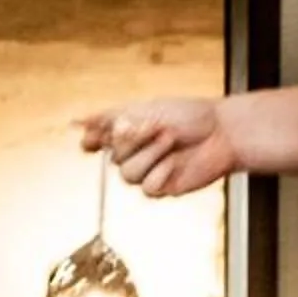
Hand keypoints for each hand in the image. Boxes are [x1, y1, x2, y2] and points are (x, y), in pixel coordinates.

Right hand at [78, 97, 236, 199]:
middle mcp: (132, 153)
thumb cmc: (188, 116)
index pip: (95, 142)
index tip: (96, 137)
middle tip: (155, 126)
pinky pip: (147, 187)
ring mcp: (146, 171)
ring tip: (170, 140)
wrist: (221, 132)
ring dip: (150, 154)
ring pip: (128, 174)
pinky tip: (176, 163)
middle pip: (113, 156)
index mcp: (125, 132)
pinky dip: (161, 172)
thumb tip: (76, 120)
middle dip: (133, 140)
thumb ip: (109, 116)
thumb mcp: (145, 109)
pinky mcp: (161, 188)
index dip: (92, 141)